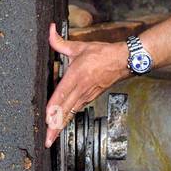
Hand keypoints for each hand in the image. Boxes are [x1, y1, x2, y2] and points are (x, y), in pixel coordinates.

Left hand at [43, 22, 125, 146]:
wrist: (123, 61)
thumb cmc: (102, 54)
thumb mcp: (79, 46)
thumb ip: (60, 41)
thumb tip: (49, 30)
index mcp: (76, 76)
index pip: (62, 94)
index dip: (54, 107)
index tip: (47, 119)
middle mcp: (81, 89)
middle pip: (65, 111)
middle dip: (55, 127)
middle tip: (47, 141)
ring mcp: (86, 96)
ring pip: (70, 113)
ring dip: (60, 126)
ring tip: (52, 138)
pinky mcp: (90, 98)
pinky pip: (75, 110)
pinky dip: (67, 119)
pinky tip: (61, 125)